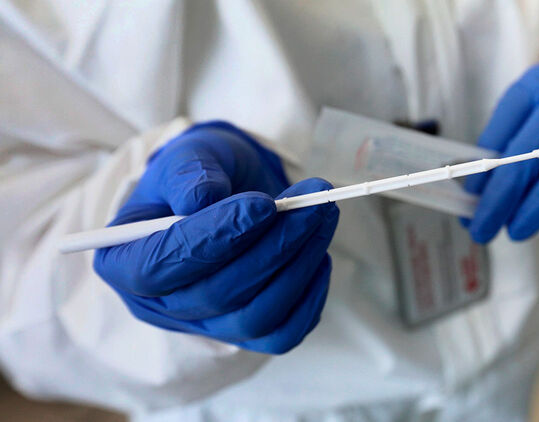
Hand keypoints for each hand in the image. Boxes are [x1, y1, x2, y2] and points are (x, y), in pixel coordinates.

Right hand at [94, 122, 338, 353]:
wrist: (229, 190)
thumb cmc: (198, 175)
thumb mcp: (186, 157)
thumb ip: (188, 174)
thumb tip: (202, 200)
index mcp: (124, 262)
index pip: (158, 268)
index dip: (211, 240)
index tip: (262, 205)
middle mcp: (161, 305)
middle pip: (217, 294)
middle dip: (273, 245)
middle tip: (313, 203)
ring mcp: (207, 325)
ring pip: (256, 316)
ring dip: (299, 265)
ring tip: (322, 216)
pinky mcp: (248, 333)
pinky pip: (284, 333)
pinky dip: (310, 297)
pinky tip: (319, 255)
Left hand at [464, 64, 538, 242]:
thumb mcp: (525, 121)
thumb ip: (503, 153)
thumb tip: (474, 201)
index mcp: (531, 87)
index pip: (502, 131)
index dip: (482, 171)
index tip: (468, 204)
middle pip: (532, 147)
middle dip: (504, 195)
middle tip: (485, 230)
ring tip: (519, 231)